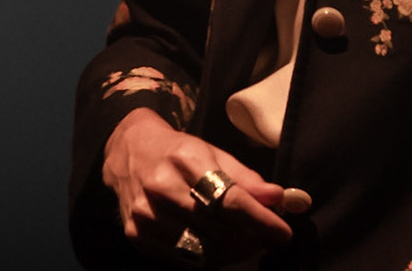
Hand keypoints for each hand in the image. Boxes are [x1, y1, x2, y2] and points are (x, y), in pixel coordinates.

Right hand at [100, 108, 292, 264]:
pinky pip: (182, 259)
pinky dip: (207, 259)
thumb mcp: (213, 153)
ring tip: (245, 243)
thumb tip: (280, 198)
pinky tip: (217, 247)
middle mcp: (162, 188)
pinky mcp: (137, 235)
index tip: (283, 232)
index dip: (261, 220)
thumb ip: (246, 178)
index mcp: (185, 160)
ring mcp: (146, 215)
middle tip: (266, 237)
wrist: (128, 153)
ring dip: (232, 252)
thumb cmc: (178, 152)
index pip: (230, 200)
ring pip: (202, 250)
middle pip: (219, 229)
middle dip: (251, 238)